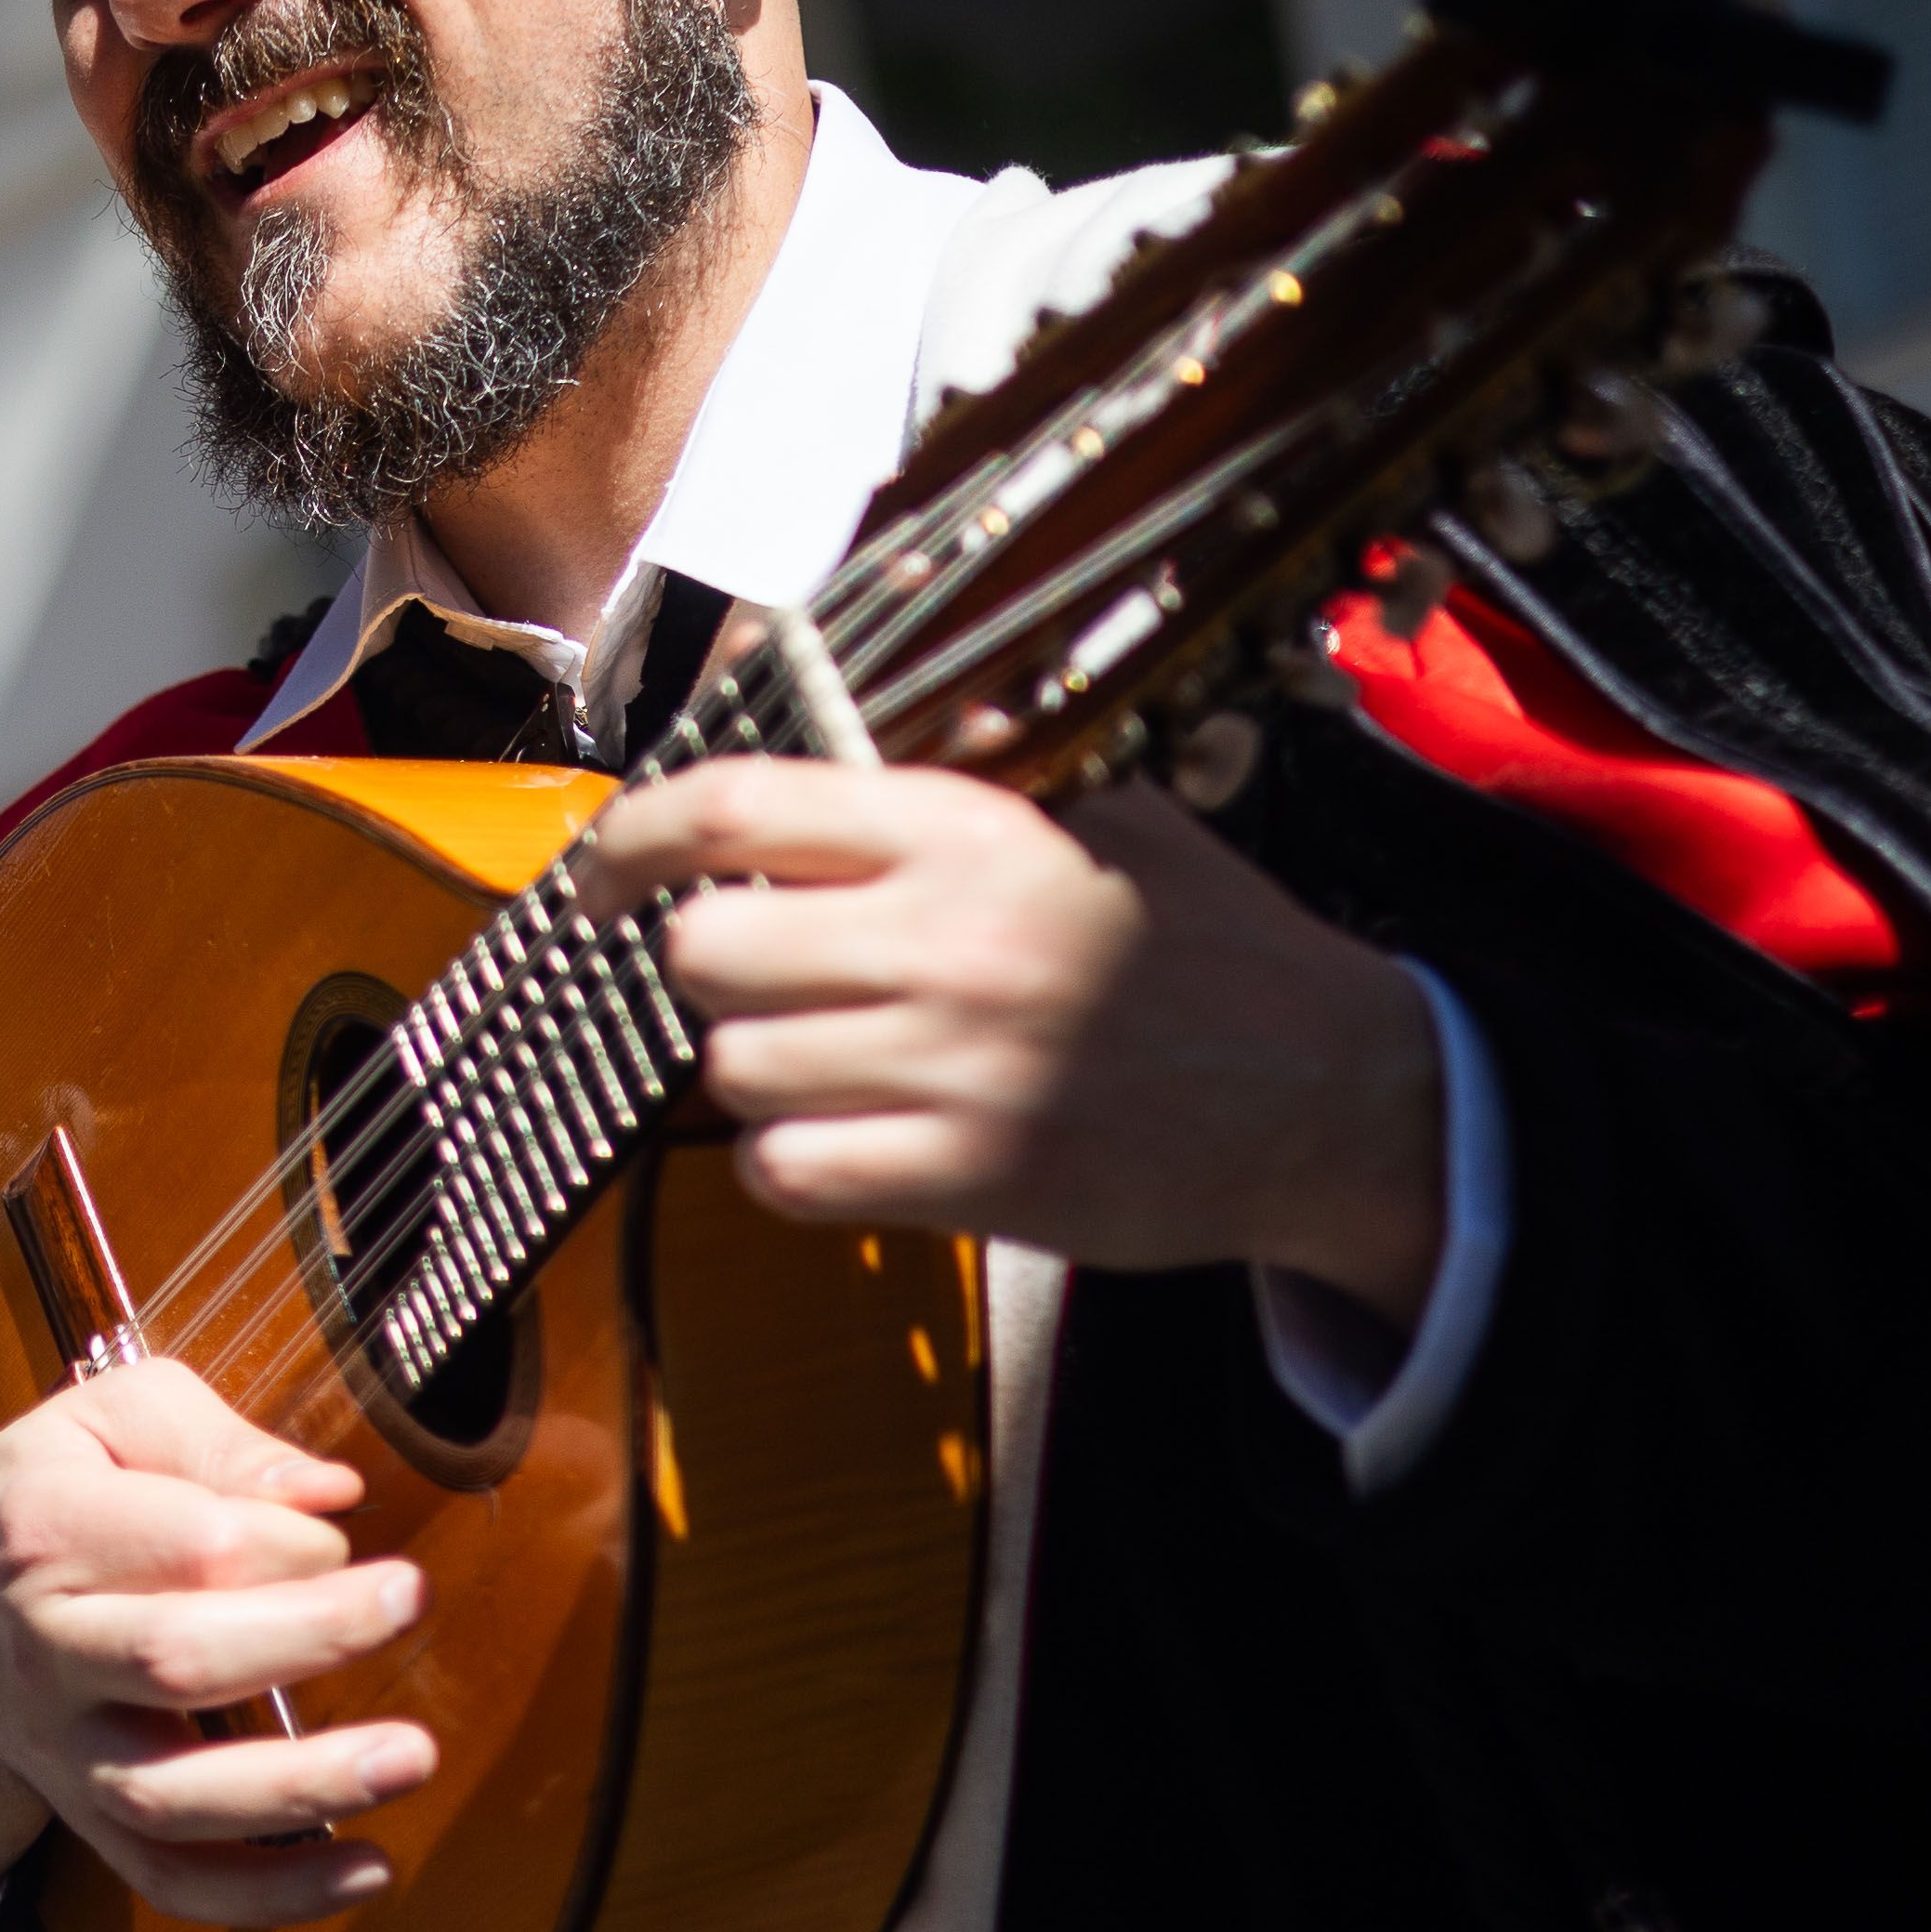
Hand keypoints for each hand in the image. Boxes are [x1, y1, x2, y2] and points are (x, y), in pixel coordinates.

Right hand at [0, 1362, 438, 1931]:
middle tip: (410, 1599)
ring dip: (299, 1787)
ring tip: (410, 1756)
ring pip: (172, 1795)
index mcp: (45, 1529)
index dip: (288, 1535)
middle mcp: (47, 1650)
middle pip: (176, 1658)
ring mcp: (68, 1750)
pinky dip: (270, 1894)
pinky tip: (366, 1869)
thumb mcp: (102, 1421)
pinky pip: (171, 1880)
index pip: (187, 1542)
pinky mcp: (93, 1820)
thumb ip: (215, 1441)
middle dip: (309, 1634)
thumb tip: (327, 1494)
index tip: (344, 1525)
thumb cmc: (46, 1501)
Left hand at [578, 758, 1443, 1316]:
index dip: (637, 834)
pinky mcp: (968, 1179)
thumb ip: (969, 783)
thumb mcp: (1105, 817)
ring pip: (734, 1066)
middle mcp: (946, 944)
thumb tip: (817, 751)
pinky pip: (785, 1171)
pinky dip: (790, 1159)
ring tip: (828, 1055)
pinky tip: (847, 1135)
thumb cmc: (1205, 946)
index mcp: (969, 833)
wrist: (1328, 1096)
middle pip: (707, 948)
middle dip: (715, 959)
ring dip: (755, 1064)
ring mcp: (954, 1070)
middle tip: (767, 970)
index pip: (740, 807)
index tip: (602, 867)